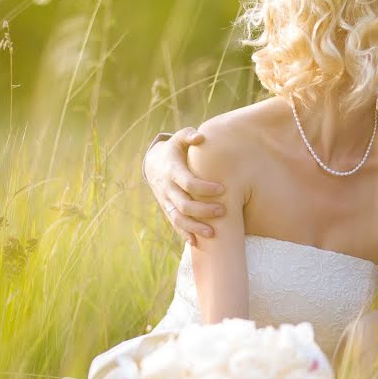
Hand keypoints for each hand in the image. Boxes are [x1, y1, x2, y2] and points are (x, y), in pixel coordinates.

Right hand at [144, 127, 225, 244]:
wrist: (153, 164)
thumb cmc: (175, 150)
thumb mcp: (180, 139)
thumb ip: (189, 136)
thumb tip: (201, 136)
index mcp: (172, 170)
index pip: (188, 182)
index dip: (204, 187)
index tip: (223, 189)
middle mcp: (167, 188)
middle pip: (184, 204)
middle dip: (204, 210)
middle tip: (224, 210)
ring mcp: (165, 201)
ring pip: (178, 218)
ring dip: (195, 227)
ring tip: (214, 233)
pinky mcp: (166, 209)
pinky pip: (174, 224)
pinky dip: (185, 234)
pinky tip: (198, 243)